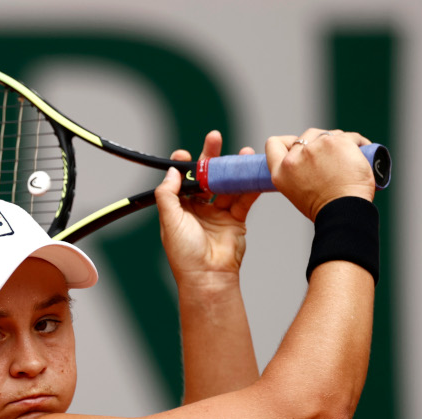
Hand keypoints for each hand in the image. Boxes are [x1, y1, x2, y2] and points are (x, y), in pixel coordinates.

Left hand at [154, 131, 260, 285]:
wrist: (208, 276)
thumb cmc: (185, 253)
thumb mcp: (169, 220)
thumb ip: (168, 194)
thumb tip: (172, 171)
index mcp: (180, 209)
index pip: (182, 181)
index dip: (184, 166)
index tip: (185, 154)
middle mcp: (199, 209)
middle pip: (205, 178)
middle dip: (210, 158)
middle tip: (214, 138)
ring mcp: (218, 214)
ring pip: (227, 185)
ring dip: (233, 169)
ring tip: (241, 152)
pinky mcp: (236, 220)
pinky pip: (244, 198)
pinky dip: (250, 185)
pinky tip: (253, 171)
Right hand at [265, 129, 375, 221]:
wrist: (344, 212)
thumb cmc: (326, 209)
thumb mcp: (297, 192)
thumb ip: (297, 173)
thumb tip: (309, 159)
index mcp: (281, 172)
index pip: (274, 144)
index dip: (288, 142)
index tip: (302, 148)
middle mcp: (295, 157)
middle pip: (306, 135)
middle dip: (319, 142)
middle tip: (332, 159)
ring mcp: (315, 147)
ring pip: (329, 134)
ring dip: (339, 142)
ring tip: (348, 160)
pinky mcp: (337, 142)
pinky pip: (350, 136)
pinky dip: (358, 143)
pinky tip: (362, 151)